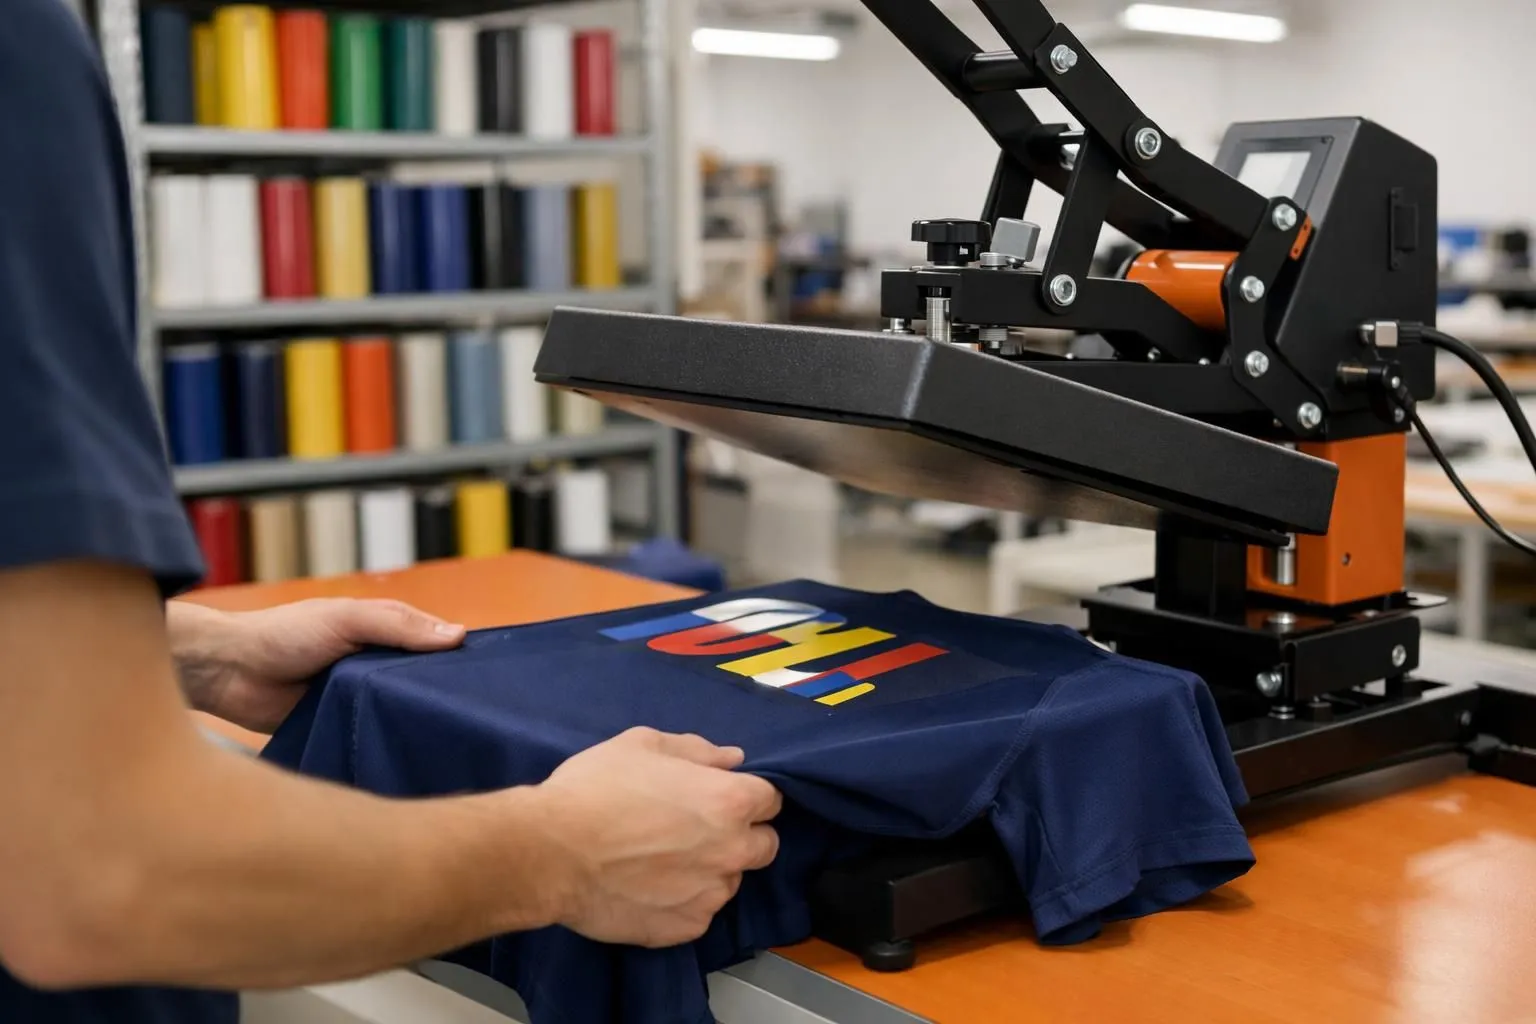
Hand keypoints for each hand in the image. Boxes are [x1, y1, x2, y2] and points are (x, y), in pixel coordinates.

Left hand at [168, 599, 465, 733]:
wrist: (227, 671)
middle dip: (441, 696)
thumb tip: (459, 636)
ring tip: (451, 741)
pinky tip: (410, 756)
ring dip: (414, 722)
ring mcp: (357, 699)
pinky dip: (386, 743)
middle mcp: (374, 667)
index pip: (432, 644)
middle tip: (477, 718)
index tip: (492, 679)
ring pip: (398, 712)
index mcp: (381, 634)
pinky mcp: (339, 728)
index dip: (458, 658)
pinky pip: (371, 737)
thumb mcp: (346, 619)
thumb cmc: (284, 634)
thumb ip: (398, 626)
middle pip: (420, 682)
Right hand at [535, 727, 782, 947]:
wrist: (551, 852)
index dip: (745, 795)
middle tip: (697, 829)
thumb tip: (732, 759)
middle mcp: (732, 850)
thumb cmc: (595, 788)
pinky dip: (684, 901)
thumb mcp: (642, 745)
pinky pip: (700, 912)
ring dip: (711, 869)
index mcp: (729, 801)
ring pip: (730, 881)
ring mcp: (710, 894)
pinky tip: (650, 887)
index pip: (770, 800)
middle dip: (741, 835)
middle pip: (764, 845)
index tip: (719, 796)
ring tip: (665, 860)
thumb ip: (696, 750)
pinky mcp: (686, 928)